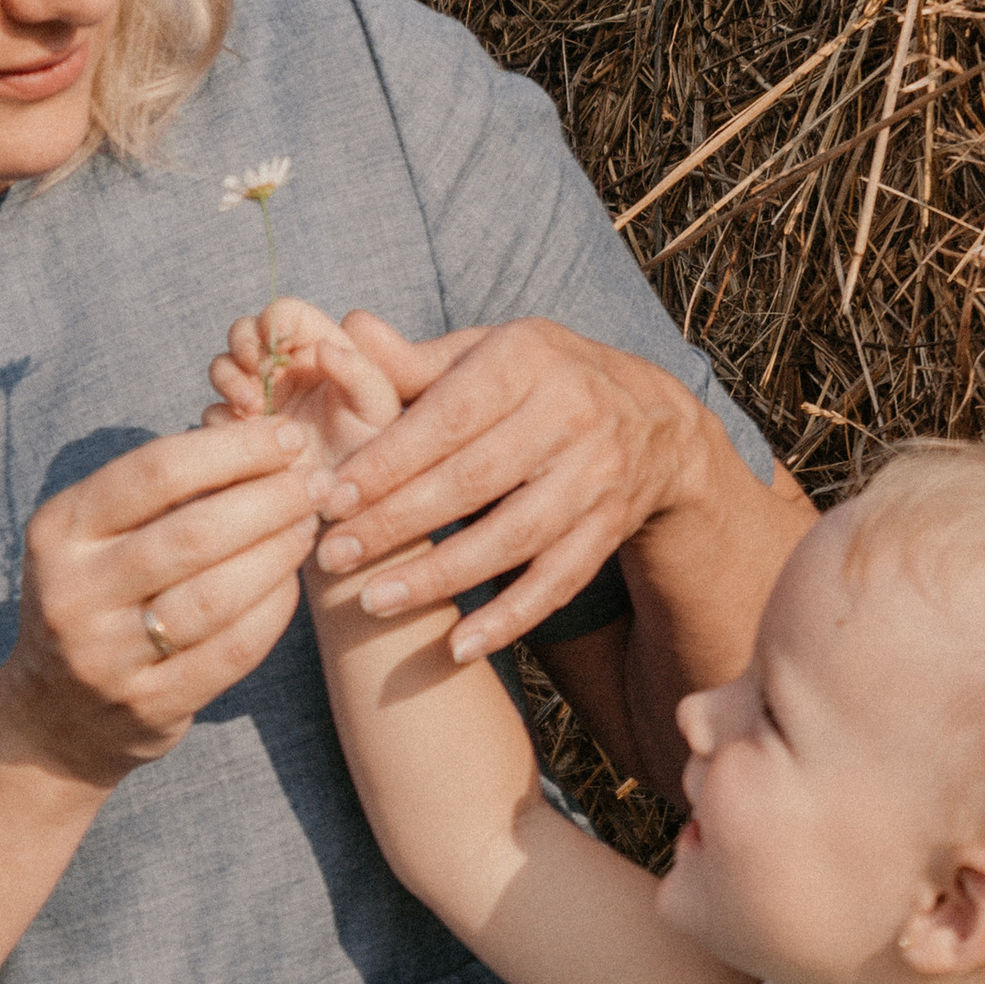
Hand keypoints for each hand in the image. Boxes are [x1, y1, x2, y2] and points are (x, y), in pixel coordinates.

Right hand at [0, 420, 331, 787]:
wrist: (54, 717)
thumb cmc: (98, 597)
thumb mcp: (97, 536)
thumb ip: (162, 492)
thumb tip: (265, 439)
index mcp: (59, 530)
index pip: (155, 472)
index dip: (233, 450)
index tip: (286, 437)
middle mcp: (74, 592)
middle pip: (194, 532)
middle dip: (271, 498)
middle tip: (318, 481)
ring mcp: (108, 656)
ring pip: (217, 596)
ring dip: (280, 552)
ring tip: (309, 525)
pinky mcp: (148, 705)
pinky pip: (232, 650)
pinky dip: (274, 610)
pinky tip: (293, 582)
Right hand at [209, 300, 403, 479]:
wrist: (347, 500)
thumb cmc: (373, 449)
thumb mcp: (377, 408)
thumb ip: (358, 372)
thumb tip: (324, 348)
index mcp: (317, 349)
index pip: (284, 314)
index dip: (274, 321)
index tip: (276, 344)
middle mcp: (283, 369)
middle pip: (243, 333)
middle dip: (243, 347)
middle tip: (256, 372)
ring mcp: (258, 399)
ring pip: (222, 369)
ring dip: (229, 380)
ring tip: (252, 408)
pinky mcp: (240, 431)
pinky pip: (215, 414)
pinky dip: (224, 421)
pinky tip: (248, 439)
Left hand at [306, 314, 709, 662]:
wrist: (653, 420)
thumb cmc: (538, 381)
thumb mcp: (485, 353)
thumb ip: (412, 361)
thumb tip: (343, 336)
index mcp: (527, 358)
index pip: (447, 417)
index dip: (386, 461)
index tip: (331, 498)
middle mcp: (572, 412)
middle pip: (474, 479)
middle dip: (397, 523)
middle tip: (332, 557)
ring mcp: (597, 474)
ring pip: (514, 536)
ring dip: (442, 576)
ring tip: (375, 601)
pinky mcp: (612, 527)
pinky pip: (559, 581)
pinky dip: (511, 618)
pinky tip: (459, 647)